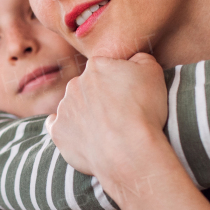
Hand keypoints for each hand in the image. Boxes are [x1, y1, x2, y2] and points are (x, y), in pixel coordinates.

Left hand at [45, 53, 171, 196]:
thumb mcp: (153, 72)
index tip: (128, 98)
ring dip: (85, 115)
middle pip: (87, 88)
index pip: (105, 70)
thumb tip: (132, 60)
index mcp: (96, 66)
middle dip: (99, 99)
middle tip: (118, 116)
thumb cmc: (143, 111)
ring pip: (73, 107)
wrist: (129, 151)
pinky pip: (57, 126)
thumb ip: (140, 59)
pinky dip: (68, 130)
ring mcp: (63, 108)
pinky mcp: (57, 132)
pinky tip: (81, 136)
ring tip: (105, 131)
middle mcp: (75, 83)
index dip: (117, 84)